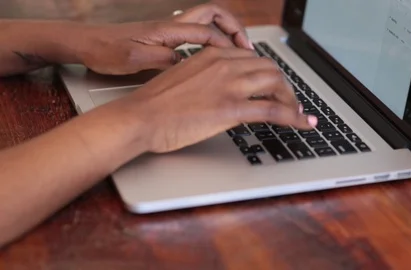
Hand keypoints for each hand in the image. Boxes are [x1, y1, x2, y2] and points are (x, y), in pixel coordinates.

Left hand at [78, 3, 251, 74]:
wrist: (86, 44)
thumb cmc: (105, 50)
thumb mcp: (133, 59)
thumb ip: (162, 59)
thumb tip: (186, 62)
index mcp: (166, 29)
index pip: (207, 31)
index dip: (228, 44)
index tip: (242, 58)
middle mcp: (171, 25)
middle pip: (213, 14)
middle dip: (234, 27)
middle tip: (247, 47)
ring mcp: (168, 30)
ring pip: (206, 22)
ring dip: (225, 33)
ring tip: (237, 52)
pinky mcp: (164, 38)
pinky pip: (196, 34)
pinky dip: (212, 42)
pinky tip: (213, 59)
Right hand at [122, 47, 317, 152]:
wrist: (141, 117)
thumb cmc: (156, 102)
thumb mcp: (186, 79)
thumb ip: (208, 78)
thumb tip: (223, 89)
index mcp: (214, 54)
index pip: (254, 59)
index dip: (268, 74)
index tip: (272, 86)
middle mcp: (225, 64)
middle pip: (270, 69)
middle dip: (283, 86)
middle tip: (286, 101)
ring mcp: (230, 85)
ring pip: (276, 84)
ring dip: (291, 100)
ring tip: (295, 113)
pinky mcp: (231, 108)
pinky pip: (274, 110)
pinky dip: (295, 116)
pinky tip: (304, 123)